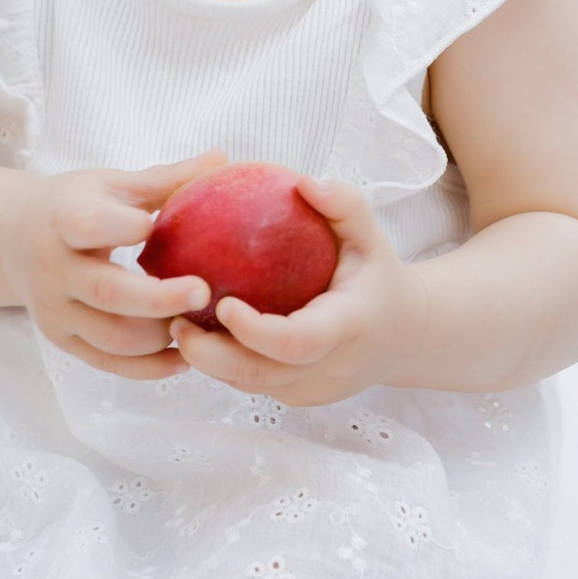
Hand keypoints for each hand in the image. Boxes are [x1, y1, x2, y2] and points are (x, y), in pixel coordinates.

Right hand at [0, 149, 227, 380]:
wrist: (14, 240)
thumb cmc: (73, 205)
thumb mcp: (110, 185)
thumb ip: (164, 179)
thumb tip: (222, 159)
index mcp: (62, 219)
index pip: (88, 225)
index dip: (123, 226)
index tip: (155, 225)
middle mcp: (54, 269)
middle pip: (105, 291)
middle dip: (157, 298)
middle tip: (204, 292)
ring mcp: (56, 310)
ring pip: (110, 337)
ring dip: (159, 336)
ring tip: (198, 323)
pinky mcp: (64, 341)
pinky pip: (108, 364)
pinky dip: (149, 367)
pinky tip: (184, 355)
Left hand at [170, 178, 428, 405]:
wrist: (404, 334)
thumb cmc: (377, 274)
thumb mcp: (370, 235)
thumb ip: (343, 205)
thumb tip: (302, 181)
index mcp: (347, 328)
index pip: (296, 342)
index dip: (254, 330)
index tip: (222, 302)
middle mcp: (329, 369)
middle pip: (260, 376)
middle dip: (209, 354)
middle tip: (173, 318)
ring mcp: (312, 390)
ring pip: (250, 386)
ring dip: (208, 362)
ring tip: (174, 324)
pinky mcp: (298, 397)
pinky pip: (254, 385)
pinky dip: (223, 365)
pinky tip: (197, 332)